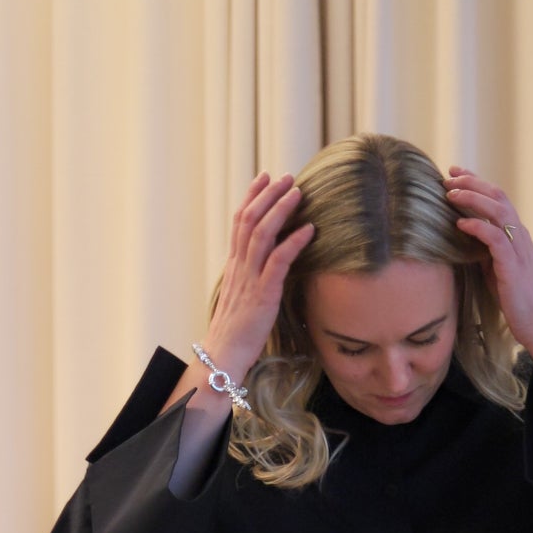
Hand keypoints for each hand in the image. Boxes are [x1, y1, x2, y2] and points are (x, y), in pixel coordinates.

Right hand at [204, 171, 313, 379]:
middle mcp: (240, 267)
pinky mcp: (263, 295)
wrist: (223, 355)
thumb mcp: (241, 296)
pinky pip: (278, 262)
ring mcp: (250, 279)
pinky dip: (293, 242)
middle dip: (268, 195)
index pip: (240, 221)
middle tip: (286, 177)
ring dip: (281, 210)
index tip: (265, 178)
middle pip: (250, 220)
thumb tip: (264, 264)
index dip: (252, 197)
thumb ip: (250, 276)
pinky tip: (308, 229)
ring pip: (262, 234)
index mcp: (234, 265)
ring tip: (297, 193)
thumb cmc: (235, 331)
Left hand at [442, 166, 532, 356]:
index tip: (455, 175)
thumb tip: (466, 242)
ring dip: (473, 199)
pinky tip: (460, 224)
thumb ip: (486, 254)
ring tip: (451, 194)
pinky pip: (495, 238)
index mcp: (516, 236)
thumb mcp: (498, 272)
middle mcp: (520, 236)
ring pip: (498, 211)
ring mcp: (519, 250)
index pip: (497, 200)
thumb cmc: (519, 303)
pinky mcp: (514, 266)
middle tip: (449, 177)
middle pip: (497, 196)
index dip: (477, 184)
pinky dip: (477, 227)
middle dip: (472, 182)